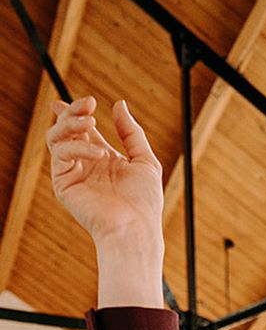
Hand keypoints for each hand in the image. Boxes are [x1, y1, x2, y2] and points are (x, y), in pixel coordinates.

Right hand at [46, 96, 162, 249]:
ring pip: (56, 137)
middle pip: (66, 128)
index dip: (78, 112)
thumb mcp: (145, 160)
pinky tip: (98, 154)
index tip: (88, 101)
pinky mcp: (63, 183)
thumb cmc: (144, 202)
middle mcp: (85, 164)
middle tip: (89, 104)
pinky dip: (77, 147)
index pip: (82, 130)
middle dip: (74, 111)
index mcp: (103, 158)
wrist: (135, 228)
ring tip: (91, 122)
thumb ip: (131, 132)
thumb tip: (119, 104)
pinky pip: (61, 153)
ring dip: (71, 123)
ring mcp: (72, 173)